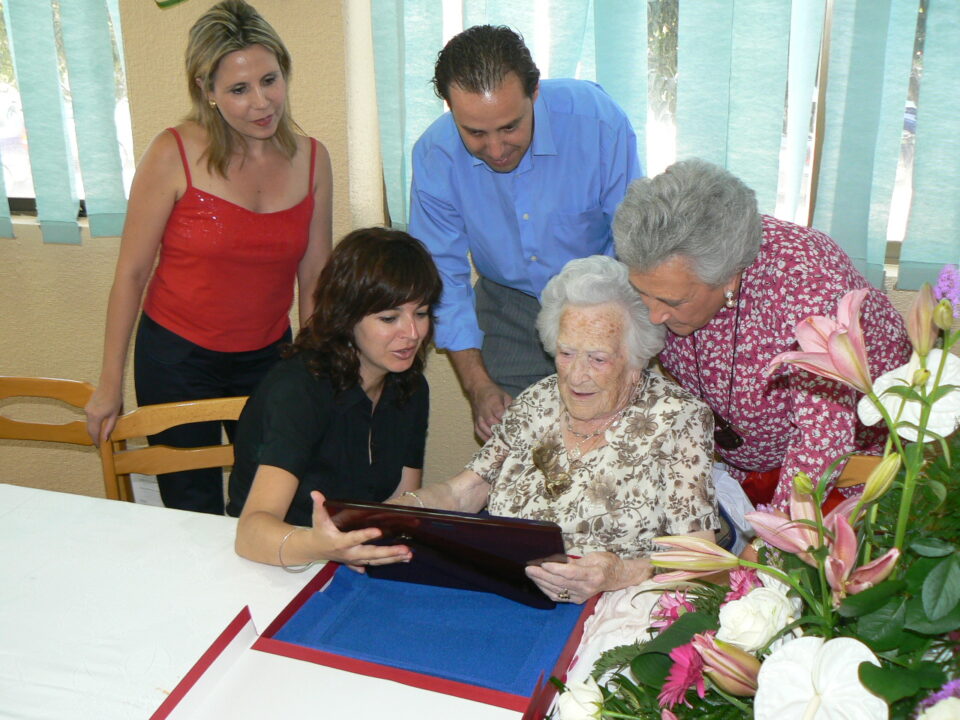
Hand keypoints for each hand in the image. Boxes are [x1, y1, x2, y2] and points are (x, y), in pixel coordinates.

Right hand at [84, 386, 121, 445]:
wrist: (109, 385)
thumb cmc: (114, 399)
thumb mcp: (114, 415)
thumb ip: (109, 427)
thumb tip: (105, 438)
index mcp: (96, 417)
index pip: (94, 432)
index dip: (95, 440)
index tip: (98, 446)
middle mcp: (88, 414)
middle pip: (89, 429)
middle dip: (94, 436)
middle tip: (99, 442)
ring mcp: (86, 409)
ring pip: (89, 423)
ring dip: (93, 429)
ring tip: (100, 435)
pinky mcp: (87, 406)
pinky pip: (89, 418)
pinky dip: (93, 423)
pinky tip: (99, 424)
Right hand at [308, 491, 411, 571]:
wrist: (315, 550)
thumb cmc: (319, 531)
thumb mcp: (318, 518)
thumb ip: (319, 506)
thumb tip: (315, 493)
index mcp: (340, 542)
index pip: (354, 538)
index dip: (365, 535)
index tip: (379, 531)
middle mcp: (350, 553)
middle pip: (371, 554)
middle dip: (388, 552)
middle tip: (405, 549)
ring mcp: (356, 559)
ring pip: (377, 560)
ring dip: (394, 558)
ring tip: (409, 554)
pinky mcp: (360, 561)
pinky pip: (377, 563)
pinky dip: (390, 561)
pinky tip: (404, 559)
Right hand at [469, 382, 511, 441]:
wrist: (478, 388)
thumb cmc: (493, 392)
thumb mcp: (505, 395)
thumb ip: (510, 406)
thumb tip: (517, 416)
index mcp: (493, 401)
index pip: (499, 412)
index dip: (505, 420)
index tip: (512, 426)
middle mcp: (484, 409)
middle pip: (491, 421)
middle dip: (499, 429)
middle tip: (508, 436)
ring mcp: (479, 415)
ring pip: (484, 427)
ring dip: (492, 434)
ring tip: (501, 440)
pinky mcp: (475, 420)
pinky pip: (478, 431)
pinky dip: (484, 437)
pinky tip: (490, 441)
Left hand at [526, 552, 651, 603]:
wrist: (618, 578)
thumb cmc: (607, 563)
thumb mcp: (595, 556)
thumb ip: (577, 561)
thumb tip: (558, 561)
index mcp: (593, 575)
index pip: (570, 573)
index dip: (555, 569)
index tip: (543, 563)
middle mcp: (587, 588)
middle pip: (560, 583)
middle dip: (542, 575)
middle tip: (529, 568)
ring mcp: (581, 596)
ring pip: (557, 590)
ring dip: (541, 582)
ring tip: (531, 573)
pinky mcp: (577, 600)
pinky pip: (558, 596)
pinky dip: (546, 590)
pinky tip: (539, 583)